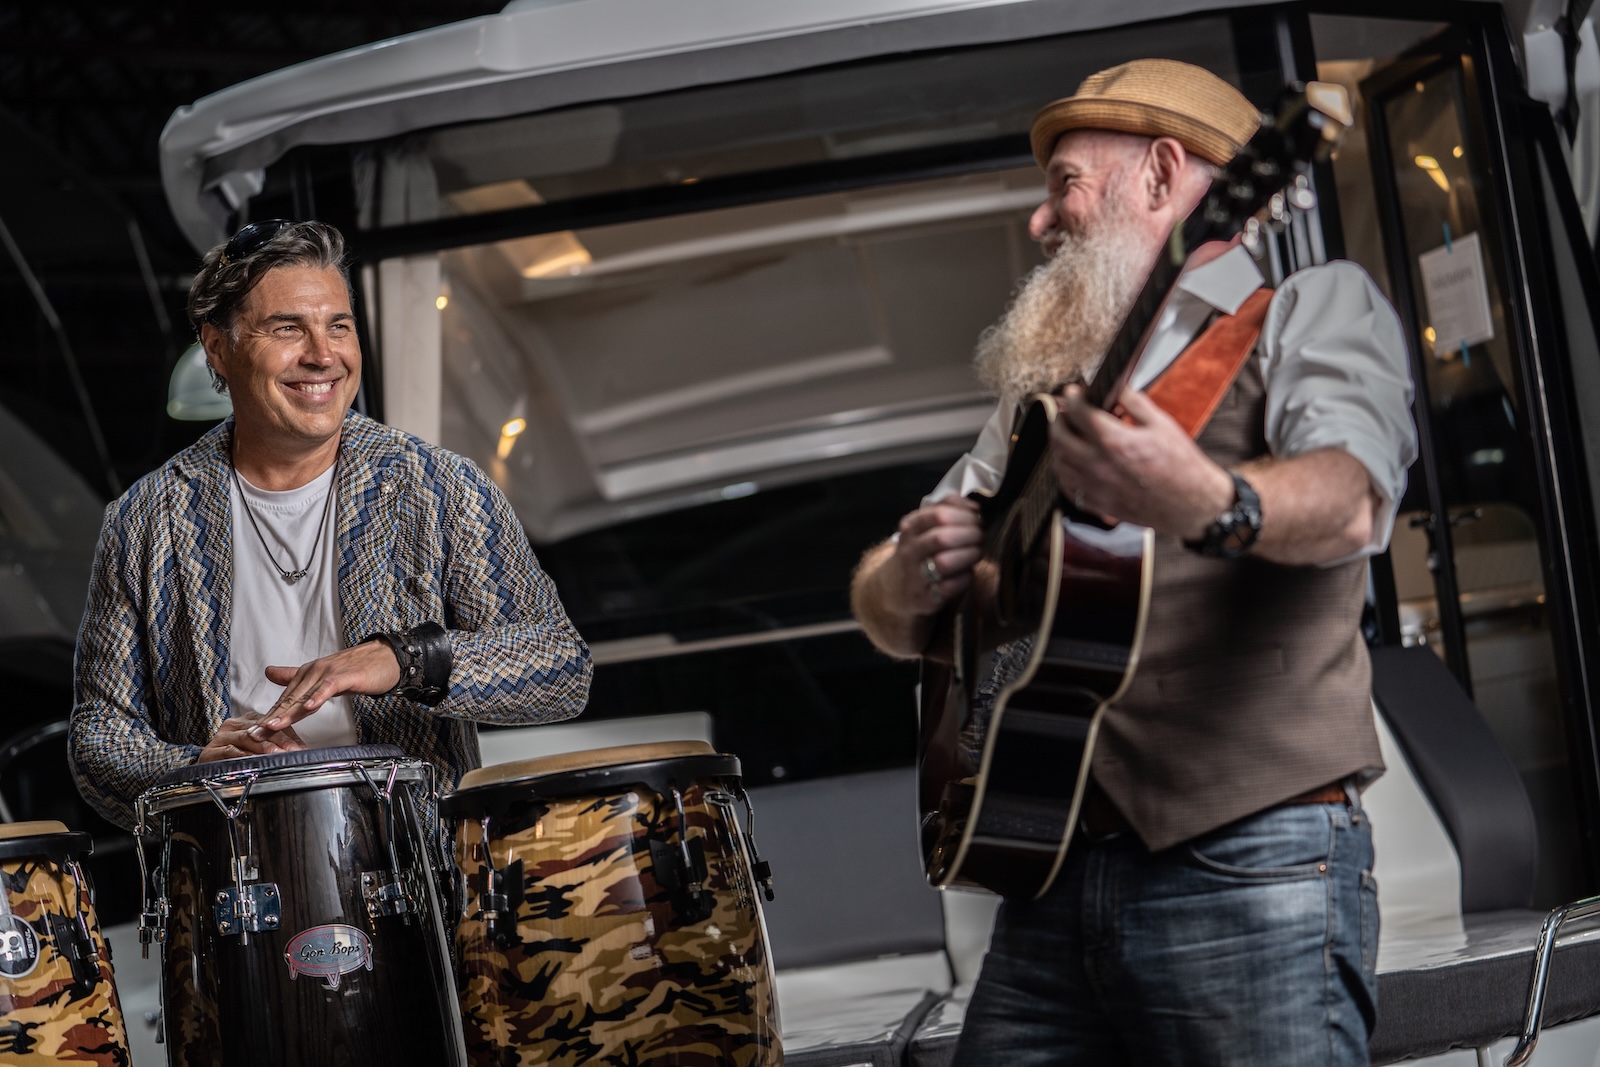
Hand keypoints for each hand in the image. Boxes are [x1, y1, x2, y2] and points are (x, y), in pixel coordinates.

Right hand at [197, 714, 306, 762]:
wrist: (207, 767)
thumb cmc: (236, 757)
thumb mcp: (260, 748)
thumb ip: (280, 746)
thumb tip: (303, 751)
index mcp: (250, 720)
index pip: (273, 725)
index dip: (289, 737)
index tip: (301, 749)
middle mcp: (236, 724)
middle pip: (262, 730)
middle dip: (280, 743)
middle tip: (292, 753)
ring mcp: (223, 736)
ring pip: (247, 738)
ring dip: (264, 748)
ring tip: (276, 755)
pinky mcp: (212, 749)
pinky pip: (230, 751)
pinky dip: (243, 756)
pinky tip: (253, 760)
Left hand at [258, 640, 401, 731]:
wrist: (386, 657)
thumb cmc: (357, 668)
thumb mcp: (323, 674)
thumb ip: (295, 675)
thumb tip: (269, 672)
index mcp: (307, 674)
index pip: (285, 699)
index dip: (269, 716)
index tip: (254, 732)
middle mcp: (314, 672)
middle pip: (290, 699)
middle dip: (271, 718)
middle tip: (255, 734)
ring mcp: (329, 673)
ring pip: (304, 695)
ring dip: (288, 712)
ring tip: (273, 726)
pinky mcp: (345, 676)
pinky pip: (328, 687)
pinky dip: (318, 697)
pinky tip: (309, 708)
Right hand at [889, 497, 983, 615]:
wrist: (894, 589)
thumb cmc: (920, 551)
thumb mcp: (925, 525)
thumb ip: (949, 507)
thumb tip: (974, 507)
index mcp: (910, 528)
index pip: (938, 515)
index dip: (964, 516)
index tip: (976, 519)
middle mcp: (910, 551)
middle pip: (942, 538)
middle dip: (970, 535)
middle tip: (981, 536)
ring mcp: (915, 576)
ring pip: (944, 563)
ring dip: (969, 556)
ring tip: (977, 553)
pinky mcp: (925, 598)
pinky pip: (950, 587)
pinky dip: (965, 578)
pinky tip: (968, 572)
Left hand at [1050, 385, 1233, 537]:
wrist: (1191, 503)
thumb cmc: (1181, 465)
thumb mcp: (1162, 424)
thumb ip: (1135, 402)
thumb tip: (1118, 389)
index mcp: (1115, 442)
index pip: (1079, 413)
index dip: (1072, 398)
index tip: (1072, 393)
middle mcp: (1100, 466)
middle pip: (1060, 438)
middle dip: (1058, 419)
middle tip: (1064, 411)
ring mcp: (1097, 488)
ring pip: (1059, 463)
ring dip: (1058, 445)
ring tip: (1066, 435)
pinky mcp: (1099, 505)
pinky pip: (1068, 487)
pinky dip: (1064, 472)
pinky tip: (1072, 463)